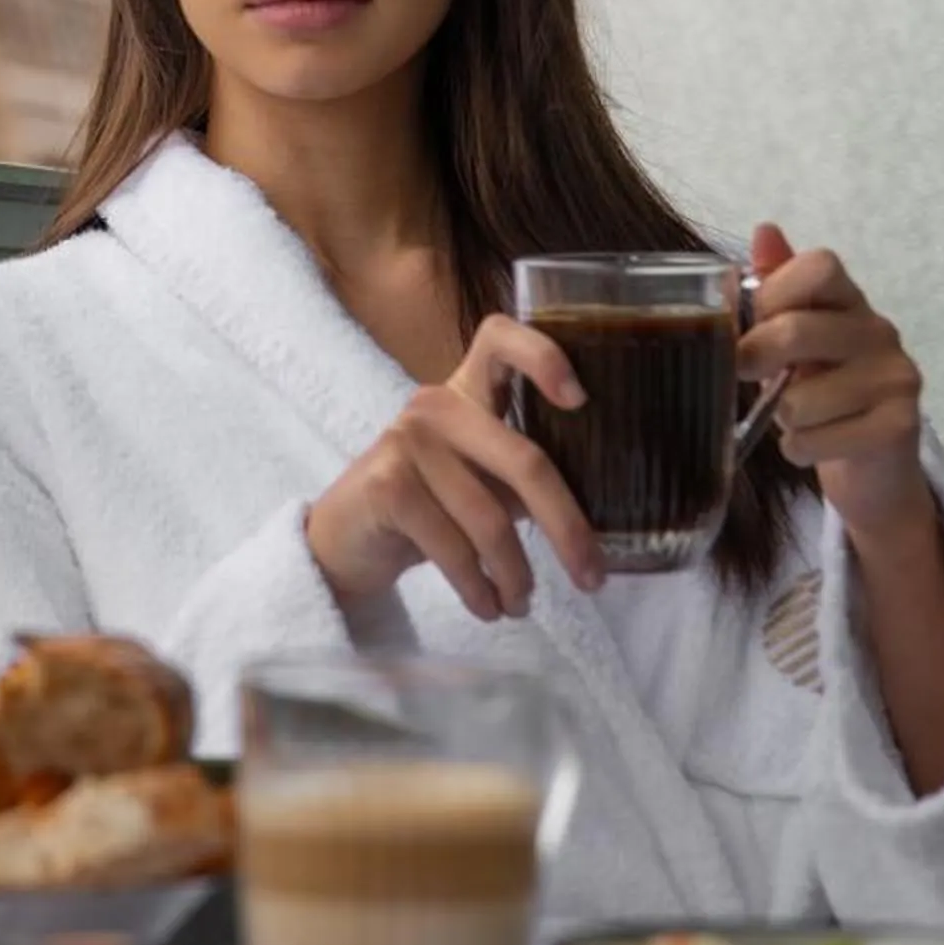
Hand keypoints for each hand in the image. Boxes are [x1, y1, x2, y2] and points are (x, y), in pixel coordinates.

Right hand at [304, 317, 606, 619]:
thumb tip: (598, 516)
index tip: (580, 400)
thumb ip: (524, 479)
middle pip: (525, 460)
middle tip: (592, 578)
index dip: (544, 356)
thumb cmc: (427, 509)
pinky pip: (455, 548)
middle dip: (568, 527)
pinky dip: (479, 588)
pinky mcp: (388, 485)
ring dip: (516, 575)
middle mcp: (436, 405)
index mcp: (466, 391)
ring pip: (492, 519)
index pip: (499, 338)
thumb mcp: (480, 483)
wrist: (345, 542)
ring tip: (521, 605)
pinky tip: (487, 606)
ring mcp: (407, 441)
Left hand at [742, 224, 935, 546]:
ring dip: (782, 416)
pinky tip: (812, 443)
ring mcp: (896, 378)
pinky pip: (816, 439)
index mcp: (849, 300)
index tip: (750, 324)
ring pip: (800, 399)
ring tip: (796, 416)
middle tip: (746, 374)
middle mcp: (880, 331)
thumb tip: (765, 229)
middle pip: (798, 331)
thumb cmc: (820, 391)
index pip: (819, 266)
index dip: (773, 293)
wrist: (874, 468)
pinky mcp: (899, 426)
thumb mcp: (792, 338)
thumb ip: (777, 286)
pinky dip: (798, 448)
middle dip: (756, 358)